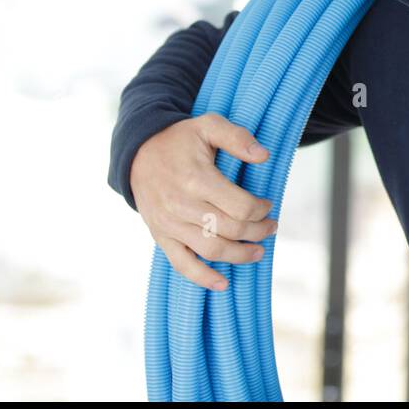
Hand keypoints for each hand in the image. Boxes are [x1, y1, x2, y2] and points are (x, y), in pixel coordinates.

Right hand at [130, 112, 276, 291]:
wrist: (137, 152)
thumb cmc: (179, 139)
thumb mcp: (208, 125)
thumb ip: (237, 137)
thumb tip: (264, 155)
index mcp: (197, 179)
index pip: (241, 207)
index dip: (261, 210)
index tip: (267, 205)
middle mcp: (182, 205)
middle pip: (231, 230)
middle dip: (258, 232)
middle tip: (270, 227)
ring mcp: (170, 224)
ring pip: (211, 250)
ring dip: (240, 255)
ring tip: (258, 252)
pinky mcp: (161, 236)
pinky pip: (182, 264)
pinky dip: (203, 277)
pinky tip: (223, 284)